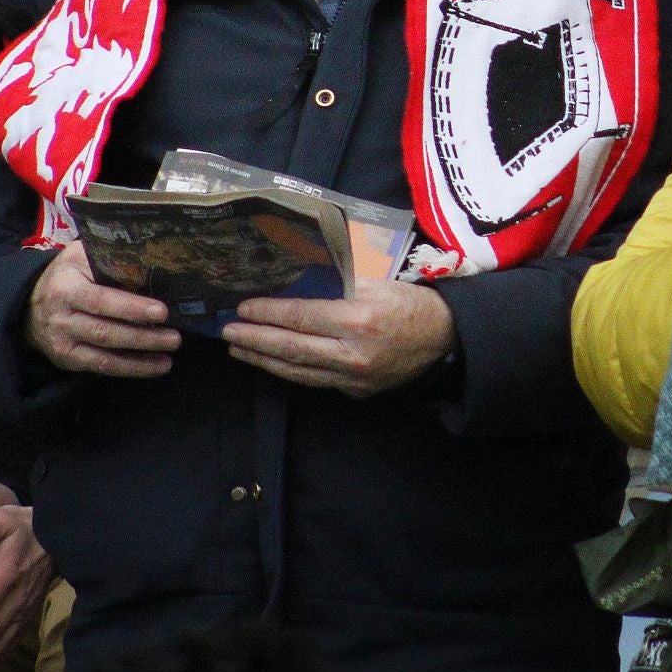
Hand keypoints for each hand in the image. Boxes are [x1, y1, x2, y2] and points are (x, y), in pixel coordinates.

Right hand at [26, 240, 179, 376]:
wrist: (30, 304)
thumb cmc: (69, 276)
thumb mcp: (81, 258)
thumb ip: (110, 259)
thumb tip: (153, 263)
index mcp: (66, 285)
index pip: (101, 299)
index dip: (132, 308)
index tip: (162, 311)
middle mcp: (61, 315)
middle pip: (104, 330)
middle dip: (142, 336)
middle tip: (174, 337)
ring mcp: (62, 340)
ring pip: (104, 352)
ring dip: (140, 357)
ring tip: (169, 355)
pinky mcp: (67, 359)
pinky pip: (101, 367)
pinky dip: (130, 368)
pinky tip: (155, 367)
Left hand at [222, 279, 455, 396]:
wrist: (444, 339)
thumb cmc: (409, 303)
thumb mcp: (374, 283)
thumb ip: (335, 284)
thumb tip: (294, 279)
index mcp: (357, 320)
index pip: (300, 317)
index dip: (268, 313)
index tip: (242, 308)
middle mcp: (352, 353)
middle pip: (291, 348)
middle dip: (254, 340)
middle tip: (226, 333)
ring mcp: (354, 378)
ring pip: (298, 371)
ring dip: (264, 360)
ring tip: (239, 350)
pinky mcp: (356, 392)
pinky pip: (315, 381)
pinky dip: (290, 371)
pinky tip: (273, 362)